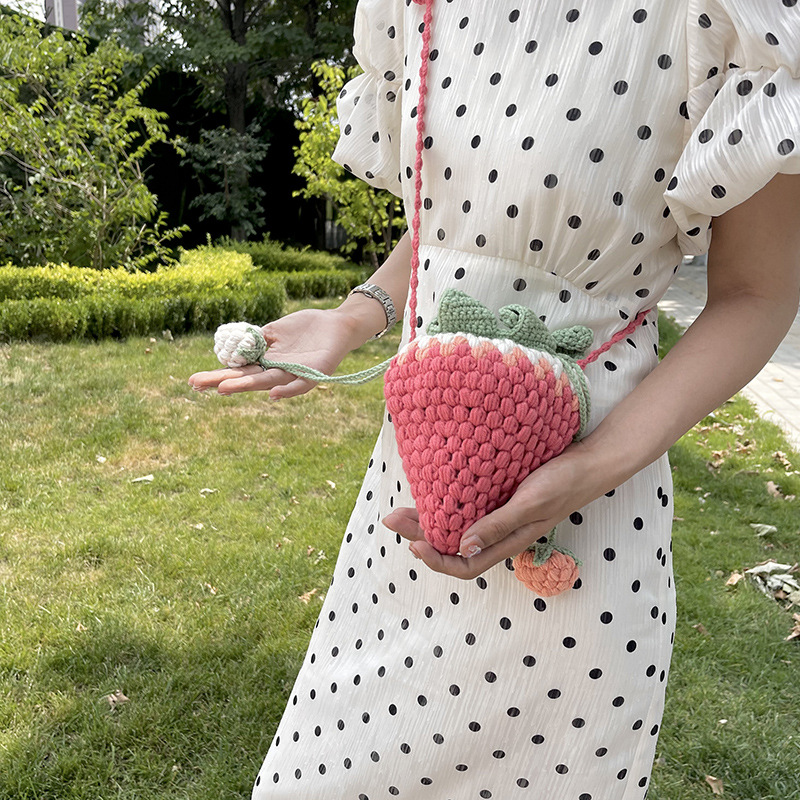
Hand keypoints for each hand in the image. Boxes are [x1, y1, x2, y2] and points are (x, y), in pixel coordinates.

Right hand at [187, 307, 362, 399]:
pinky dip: (288, 391)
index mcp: (267, 362)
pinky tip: (273, 395)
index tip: (193, 381)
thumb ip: (256, 339)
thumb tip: (231, 346)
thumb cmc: (305, 328)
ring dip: (248, 386)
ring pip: (269, 382)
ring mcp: (296, 373)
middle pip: (248, 379)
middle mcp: (278, 372)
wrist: (337, 324)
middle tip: (198, 386)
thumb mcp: (276, 330)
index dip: (217, 375)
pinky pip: (301, 385)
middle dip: (223, 382)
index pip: (238, 371)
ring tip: (225, 388)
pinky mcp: (316, 372)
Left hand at [382, 441, 605, 578]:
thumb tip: (462, 547)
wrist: (589, 463)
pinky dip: (447, 504)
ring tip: (402, 509)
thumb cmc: (563, 483)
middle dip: (421, 536)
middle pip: (453, 546)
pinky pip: (467, 507)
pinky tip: (434, 491)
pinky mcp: (500, 497)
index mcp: (507, 542)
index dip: (436, 560)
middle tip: (392, 518)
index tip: (414, 542)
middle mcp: (499, 533)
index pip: (464, 564)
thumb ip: (498, 526)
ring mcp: (499, 516)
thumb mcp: (530, 505)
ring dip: (428, 520)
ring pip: (456, 526)